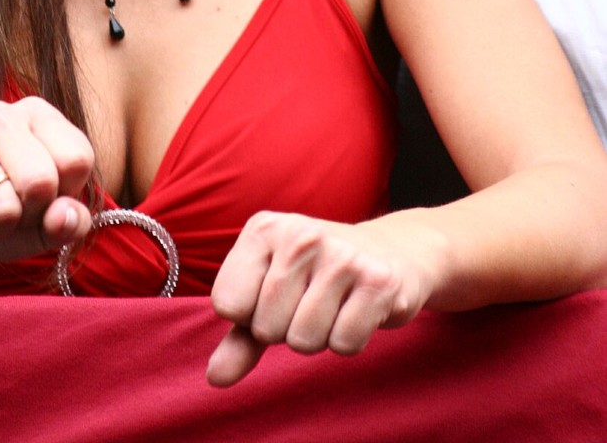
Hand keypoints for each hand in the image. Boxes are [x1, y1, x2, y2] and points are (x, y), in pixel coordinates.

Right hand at [0, 96, 94, 280]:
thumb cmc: (1, 218)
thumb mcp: (47, 223)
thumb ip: (70, 220)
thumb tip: (64, 216)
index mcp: (36, 113)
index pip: (77, 159)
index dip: (64, 195)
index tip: (43, 197)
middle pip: (42, 180)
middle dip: (30, 214)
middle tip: (10, 210)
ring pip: (5, 205)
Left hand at [207, 211, 436, 386]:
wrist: (392, 251)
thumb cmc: (318, 276)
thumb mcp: (271, 292)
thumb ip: (240, 336)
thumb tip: (215, 377)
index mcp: (263, 228)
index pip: (227, 304)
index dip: (250, 315)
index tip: (275, 295)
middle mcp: (299, 234)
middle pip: (265, 328)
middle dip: (286, 329)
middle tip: (312, 299)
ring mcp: (340, 255)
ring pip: (303, 341)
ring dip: (319, 336)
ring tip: (335, 304)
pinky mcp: (377, 280)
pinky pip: (343, 344)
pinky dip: (349, 339)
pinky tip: (358, 308)